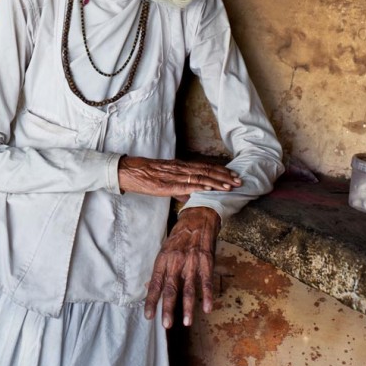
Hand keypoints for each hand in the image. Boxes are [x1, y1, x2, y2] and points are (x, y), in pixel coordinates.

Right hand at [118, 155, 240, 196]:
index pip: (205, 167)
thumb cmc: (145, 176)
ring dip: (215, 182)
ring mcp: (173, 175)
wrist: (127, 171)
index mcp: (180, 166)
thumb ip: (180, 190)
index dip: (220, 171)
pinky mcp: (165, 184)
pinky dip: (197, 187)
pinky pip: (183, 185)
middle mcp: (179, 168)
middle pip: (206, 170)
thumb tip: (193, 199)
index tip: (234, 175)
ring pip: (198, 177)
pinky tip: (207, 189)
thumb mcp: (165, 182)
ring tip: (228, 186)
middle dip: (224, 176)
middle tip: (239, 181)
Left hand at [145, 206, 220, 327]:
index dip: (151, 300)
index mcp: (163, 259)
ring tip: (186, 322)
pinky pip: (206, 281)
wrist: (198, 218)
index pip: (155, 283)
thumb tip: (147, 288)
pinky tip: (207, 308)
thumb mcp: (165, 250)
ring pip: (189, 288)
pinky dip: (207, 295)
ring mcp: (192, 261)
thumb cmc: (179, 237)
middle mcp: (176, 261)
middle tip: (166, 325)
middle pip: (171, 288)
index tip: (148, 316)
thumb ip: (159, 271)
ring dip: (187, 307)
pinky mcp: (206, 261)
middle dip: (168, 308)